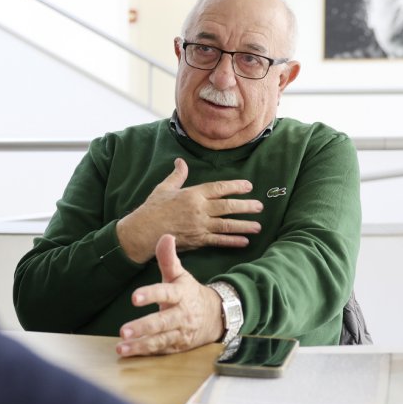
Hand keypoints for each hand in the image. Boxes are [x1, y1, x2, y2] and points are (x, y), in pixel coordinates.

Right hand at [116, 158, 262, 263]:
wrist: (143, 232)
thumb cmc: (152, 209)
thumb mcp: (164, 188)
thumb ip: (177, 175)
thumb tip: (180, 161)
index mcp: (192, 194)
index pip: (219, 188)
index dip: (235, 187)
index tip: (248, 186)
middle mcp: (199, 209)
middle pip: (227, 207)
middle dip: (246, 206)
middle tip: (260, 206)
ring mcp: (200, 226)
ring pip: (227, 225)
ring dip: (244, 225)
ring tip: (258, 226)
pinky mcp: (198, 241)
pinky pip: (219, 241)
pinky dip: (232, 241)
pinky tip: (244, 241)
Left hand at [116, 234, 224, 356]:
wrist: (215, 316)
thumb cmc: (190, 293)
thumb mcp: (180, 275)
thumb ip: (168, 258)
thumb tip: (165, 236)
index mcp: (181, 294)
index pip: (165, 293)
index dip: (150, 295)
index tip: (134, 298)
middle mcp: (181, 315)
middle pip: (162, 322)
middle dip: (143, 327)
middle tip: (124, 330)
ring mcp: (180, 333)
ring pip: (160, 340)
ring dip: (140, 344)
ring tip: (121, 347)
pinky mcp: (177, 346)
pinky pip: (160, 350)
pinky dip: (144, 352)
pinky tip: (127, 352)